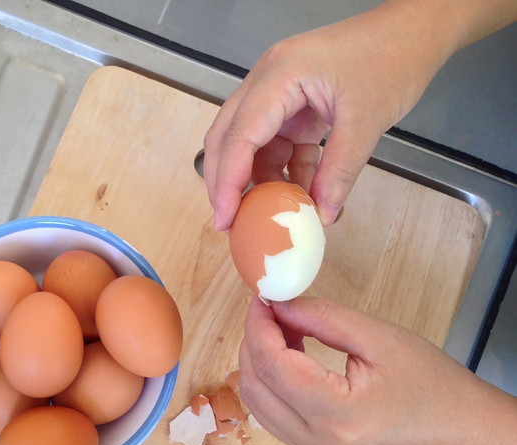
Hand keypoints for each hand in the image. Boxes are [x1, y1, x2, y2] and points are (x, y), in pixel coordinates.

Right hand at [203, 1, 462, 228]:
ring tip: (271, 213)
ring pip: (252, 144)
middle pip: (229, 137)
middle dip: (226, 181)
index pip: (240, 135)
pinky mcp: (294, 105)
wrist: (413, 31)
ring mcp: (279, 93)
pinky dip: (286, 171)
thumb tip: (322, 214)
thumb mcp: (368, 119)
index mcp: (280, 75)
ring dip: (260, 179)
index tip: (224, 218)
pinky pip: (279, 145)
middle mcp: (269, 82)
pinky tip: (301, 193)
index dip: (227, 181)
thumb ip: (340, 170)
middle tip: (228, 221)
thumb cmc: (393, 56)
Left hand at [238, 297, 516, 444]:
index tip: (261, 298)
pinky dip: (268, 379)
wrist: (457, 428)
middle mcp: (316, 442)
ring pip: (256, 401)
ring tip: (282, 328)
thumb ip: (322, 318)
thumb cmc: (429, 380)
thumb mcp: (378, 337)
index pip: (273, 367)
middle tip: (270, 309)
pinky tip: (288, 353)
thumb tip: (276, 305)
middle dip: (253, 341)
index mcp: (338, 416)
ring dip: (257, 360)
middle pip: (255, 385)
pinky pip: (270, 412)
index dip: (258, 327)